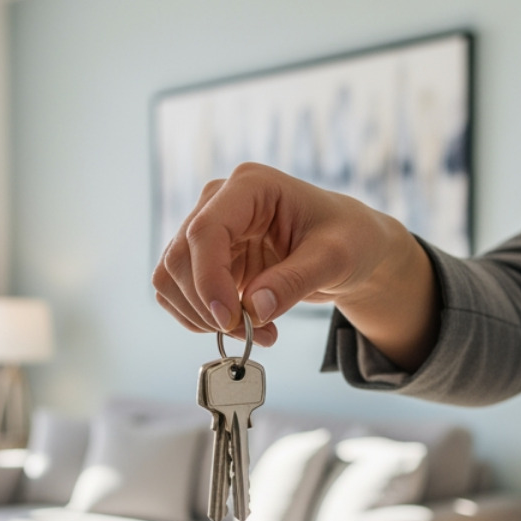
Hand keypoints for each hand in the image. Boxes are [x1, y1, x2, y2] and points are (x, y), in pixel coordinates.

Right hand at [152, 163, 439, 367]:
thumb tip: (255, 309)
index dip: (208, 279)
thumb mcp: (334, 259)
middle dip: (209, 306)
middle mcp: (218, 202)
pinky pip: (178, 294)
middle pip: (180, 258)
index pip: (205, 231)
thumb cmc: (348, 238)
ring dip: (202, 317)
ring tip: (254, 332)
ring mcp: (207, 231)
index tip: (230, 319)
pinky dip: (200, 319)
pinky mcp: (204, 260)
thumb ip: (295, 281)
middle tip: (255, 333)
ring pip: (171, 279)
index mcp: (250, 186)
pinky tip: (238, 325)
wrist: (350, 246)